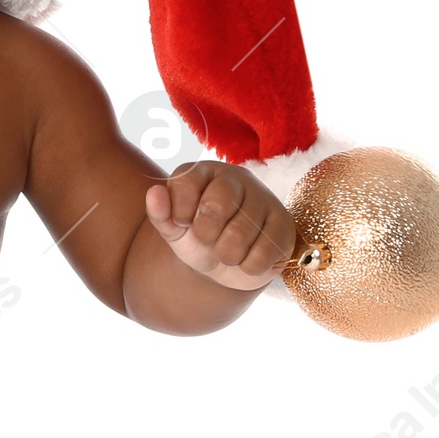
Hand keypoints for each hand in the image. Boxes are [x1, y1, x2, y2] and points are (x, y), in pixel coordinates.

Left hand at [145, 161, 295, 292]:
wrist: (230, 265)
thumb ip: (161, 214)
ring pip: (239, 235)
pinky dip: (249, 265)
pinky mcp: (284, 224)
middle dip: (205, 235)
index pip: (185, 184)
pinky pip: (263, 253)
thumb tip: (154, 194)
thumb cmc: (200, 239)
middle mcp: (237, 178)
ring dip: (226, 255)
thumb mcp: (175, 230)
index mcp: (205, 172)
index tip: (183, 224)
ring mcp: (265, 199)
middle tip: (208, 239)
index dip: (179, 214)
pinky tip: (248, 258)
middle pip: (215, 206)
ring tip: (228, 251)